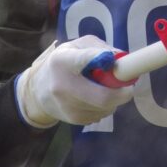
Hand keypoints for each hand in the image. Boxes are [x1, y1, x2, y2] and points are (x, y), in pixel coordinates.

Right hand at [15, 35, 134, 126]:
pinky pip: (101, 114)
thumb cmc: (64, 63)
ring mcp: (67, 106)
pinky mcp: (74, 120)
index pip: (85, 59)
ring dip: (114, 99)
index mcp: (63, 61)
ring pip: (106, 107)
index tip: (114, 60)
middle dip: (123, 93)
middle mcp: (62, 86)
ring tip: (105, 89)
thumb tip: (121, 60)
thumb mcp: (77, 46)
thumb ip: (99, 48)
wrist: (38, 91)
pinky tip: (95, 98)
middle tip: (128, 87)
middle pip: (103, 97)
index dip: (104, 59)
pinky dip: (105, 107)